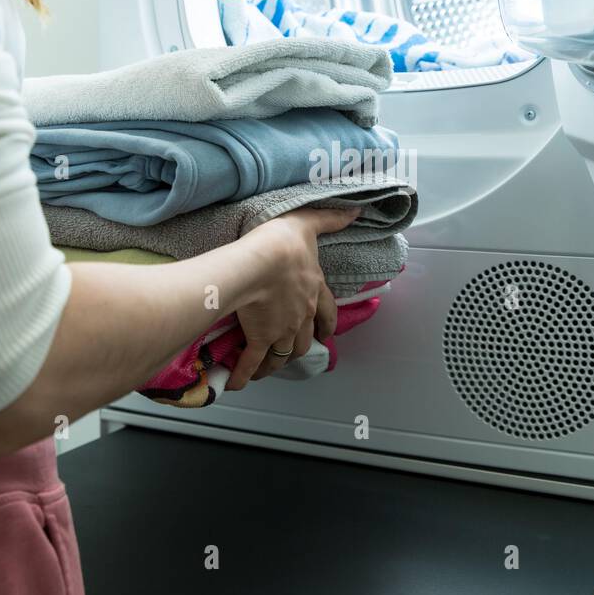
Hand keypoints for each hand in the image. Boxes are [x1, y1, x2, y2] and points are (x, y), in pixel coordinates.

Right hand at [227, 207, 359, 390]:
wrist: (262, 261)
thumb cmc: (283, 242)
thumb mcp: (308, 224)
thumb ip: (331, 219)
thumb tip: (355, 211)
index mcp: (315, 290)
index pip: (328, 312)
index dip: (328, 324)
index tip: (327, 335)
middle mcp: (303, 315)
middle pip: (305, 340)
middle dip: (300, 348)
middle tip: (291, 352)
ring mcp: (283, 330)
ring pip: (283, 354)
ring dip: (275, 363)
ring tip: (265, 369)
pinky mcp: (261, 338)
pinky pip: (253, 362)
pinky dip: (245, 375)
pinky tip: (237, 384)